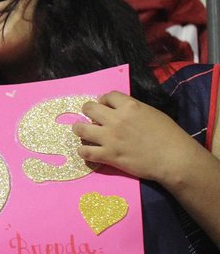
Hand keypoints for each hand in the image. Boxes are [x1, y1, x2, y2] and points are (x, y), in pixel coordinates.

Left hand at [73, 91, 203, 183]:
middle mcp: (116, 119)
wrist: (174, 159)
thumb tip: (120, 110)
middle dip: (88, 111)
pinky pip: (84, 151)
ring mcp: (110, 138)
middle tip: (91, 118)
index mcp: (130, 106)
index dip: (104, 100)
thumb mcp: (152, 113)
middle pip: (89, 108)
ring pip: (80, 129)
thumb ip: (134, 110)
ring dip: (80, 129)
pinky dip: (83, 151)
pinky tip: (87, 151)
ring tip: (83, 132)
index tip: (105, 106)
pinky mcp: (108, 155)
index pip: (107, 95)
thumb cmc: (170, 135)